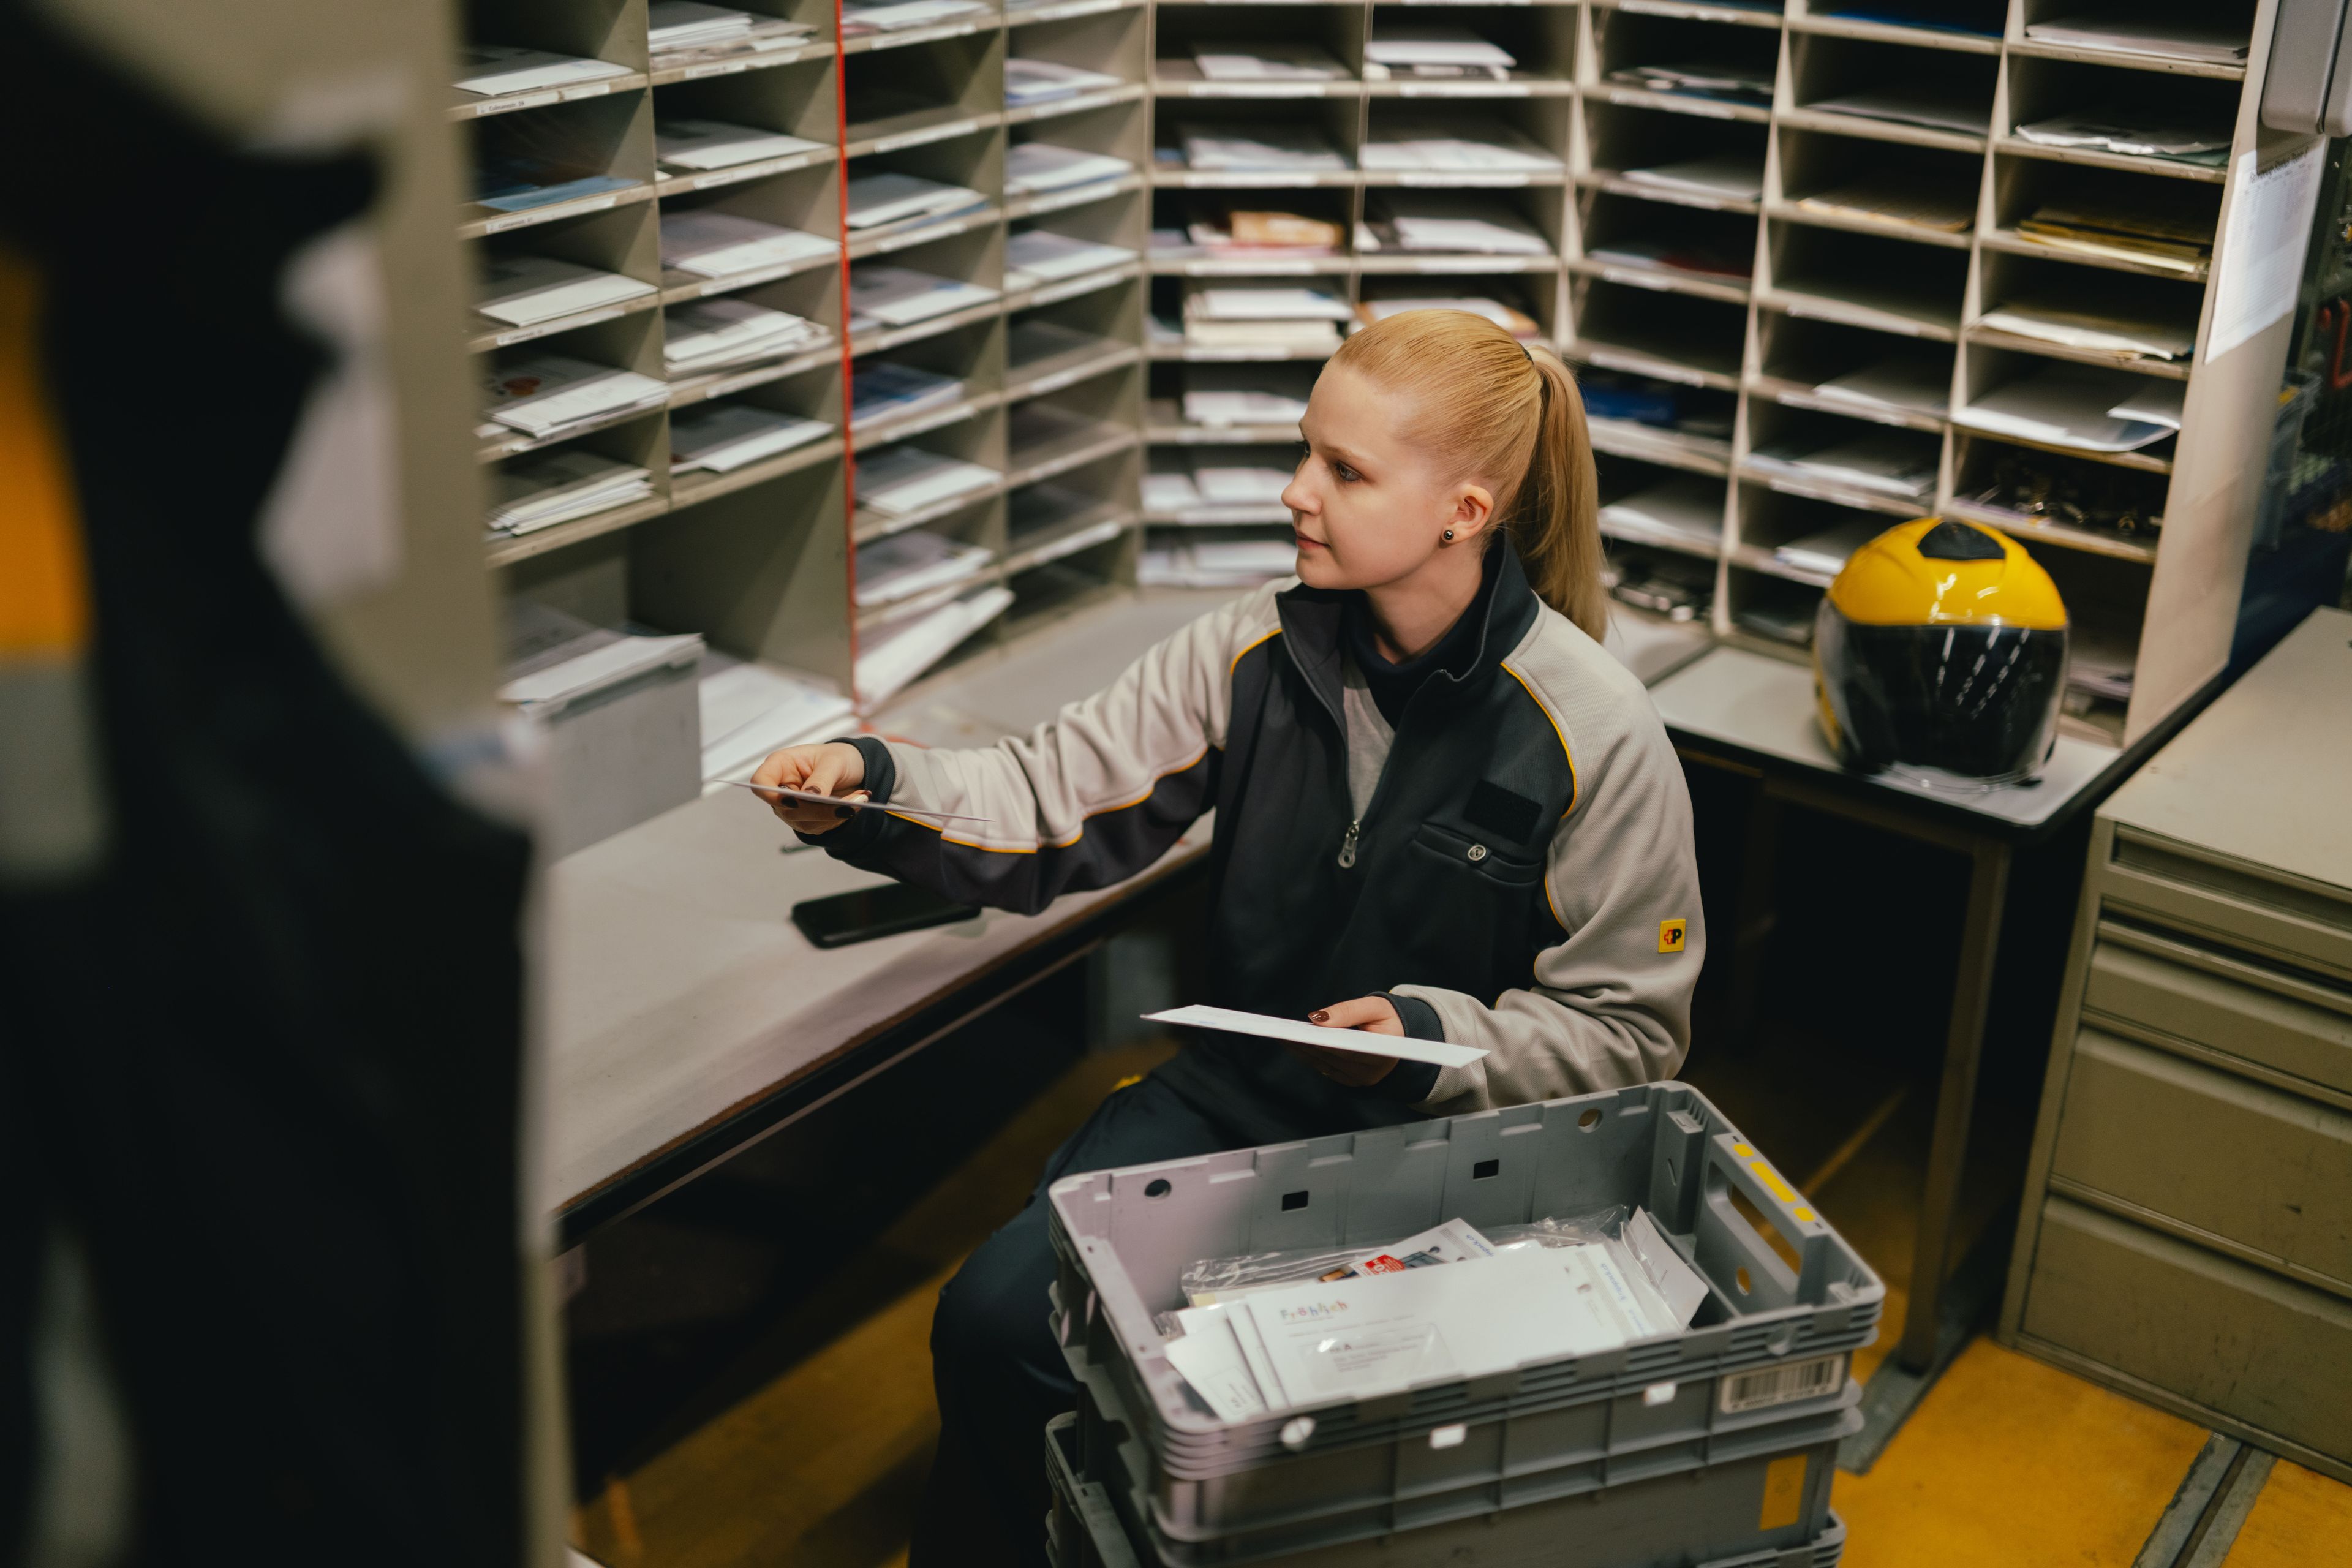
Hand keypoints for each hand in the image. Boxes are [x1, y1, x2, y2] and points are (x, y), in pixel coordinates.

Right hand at [749, 742, 867, 833]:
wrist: (853, 769)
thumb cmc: (839, 757)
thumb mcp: (834, 761)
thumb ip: (821, 779)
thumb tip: (810, 797)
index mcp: (780, 765)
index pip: (761, 783)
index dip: (771, 795)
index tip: (794, 800)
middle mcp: (782, 787)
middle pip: (785, 809)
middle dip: (819, 809)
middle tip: (849, 804)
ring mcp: (791, 806)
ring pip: (803, 822)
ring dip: (834, 815)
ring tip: (860, 799)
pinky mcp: (805, 819)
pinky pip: (817, 827)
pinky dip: (838, 819)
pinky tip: (855, 805)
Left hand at [1286, 995, 1402, 1086]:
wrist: (1402, 1037)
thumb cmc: (1390, 1019)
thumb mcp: (1376, 1006)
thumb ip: (1348, 1011)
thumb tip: (1318, 1018)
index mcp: (1382, 1053)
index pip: (1348, 1050)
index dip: (1324, 1042)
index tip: (1304, 1031)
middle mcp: (1370, 1072)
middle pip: (1331, 1058)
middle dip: (1306, 1044)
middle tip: (1285, 1032)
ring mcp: (1360, 1079)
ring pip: (1324, 1064)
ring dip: (1303, 1051)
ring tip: (1284, 1036)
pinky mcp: (1350, 1081)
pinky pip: (1325, 1068)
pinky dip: (1309, 1056)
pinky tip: (1295, 1045)